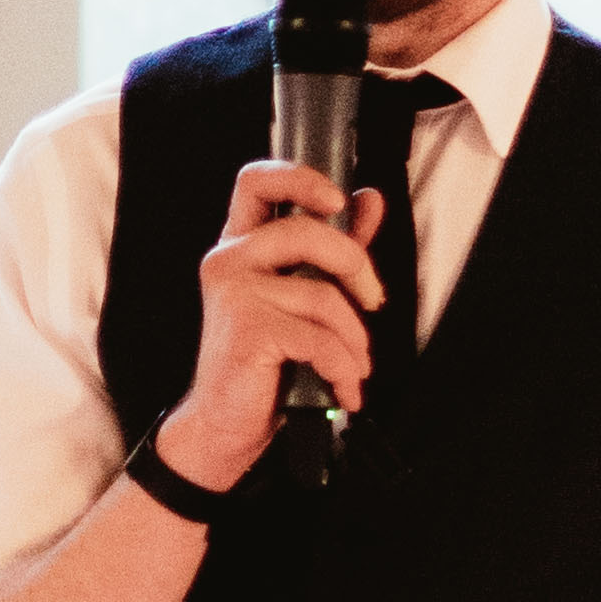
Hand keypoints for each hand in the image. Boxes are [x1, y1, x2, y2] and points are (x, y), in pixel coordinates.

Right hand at [163, 162, 384, 491]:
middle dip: (357, 267)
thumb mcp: (305, 298)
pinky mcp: (246, 327)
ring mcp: (234, 291)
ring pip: (323, 295)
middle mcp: (229, 259)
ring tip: (353, 365)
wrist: (228, 424)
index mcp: (241, 244)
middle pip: (309, 230)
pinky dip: (343, 368)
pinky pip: (320, 338)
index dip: (301, 178)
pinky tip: (343, 388)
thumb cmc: (264, 362)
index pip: (256, 181)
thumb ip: (336, 248)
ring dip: (354, 339)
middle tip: (372, 301)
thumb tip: (369, 200)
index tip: (337, 202)